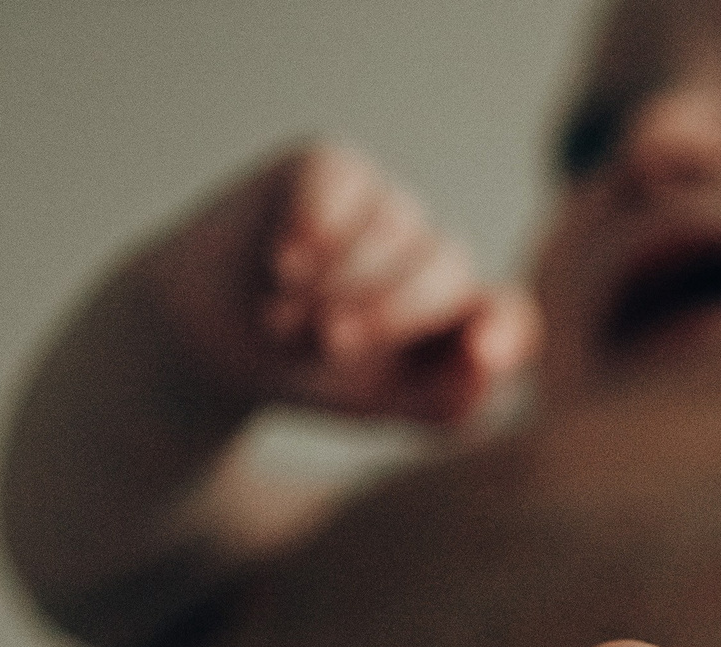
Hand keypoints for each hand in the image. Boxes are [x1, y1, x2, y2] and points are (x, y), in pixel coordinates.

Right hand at [134, 139, 539, 425]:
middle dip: (388, 312)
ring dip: (331, 283)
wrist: (213, 339)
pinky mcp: (331, 166)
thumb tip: (488, 366)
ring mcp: (387, 205)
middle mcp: (433, 253)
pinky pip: (340, 181)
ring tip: (282, 318)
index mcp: (463, 316)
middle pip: (445, 269)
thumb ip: (446, 401)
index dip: (502, 331)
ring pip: (389, 229)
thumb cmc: (311, 374)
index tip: (482, 354)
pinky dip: (313, 224)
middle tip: (331, 343)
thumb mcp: (380, 406)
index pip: (507, 315)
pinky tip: (283, 262)